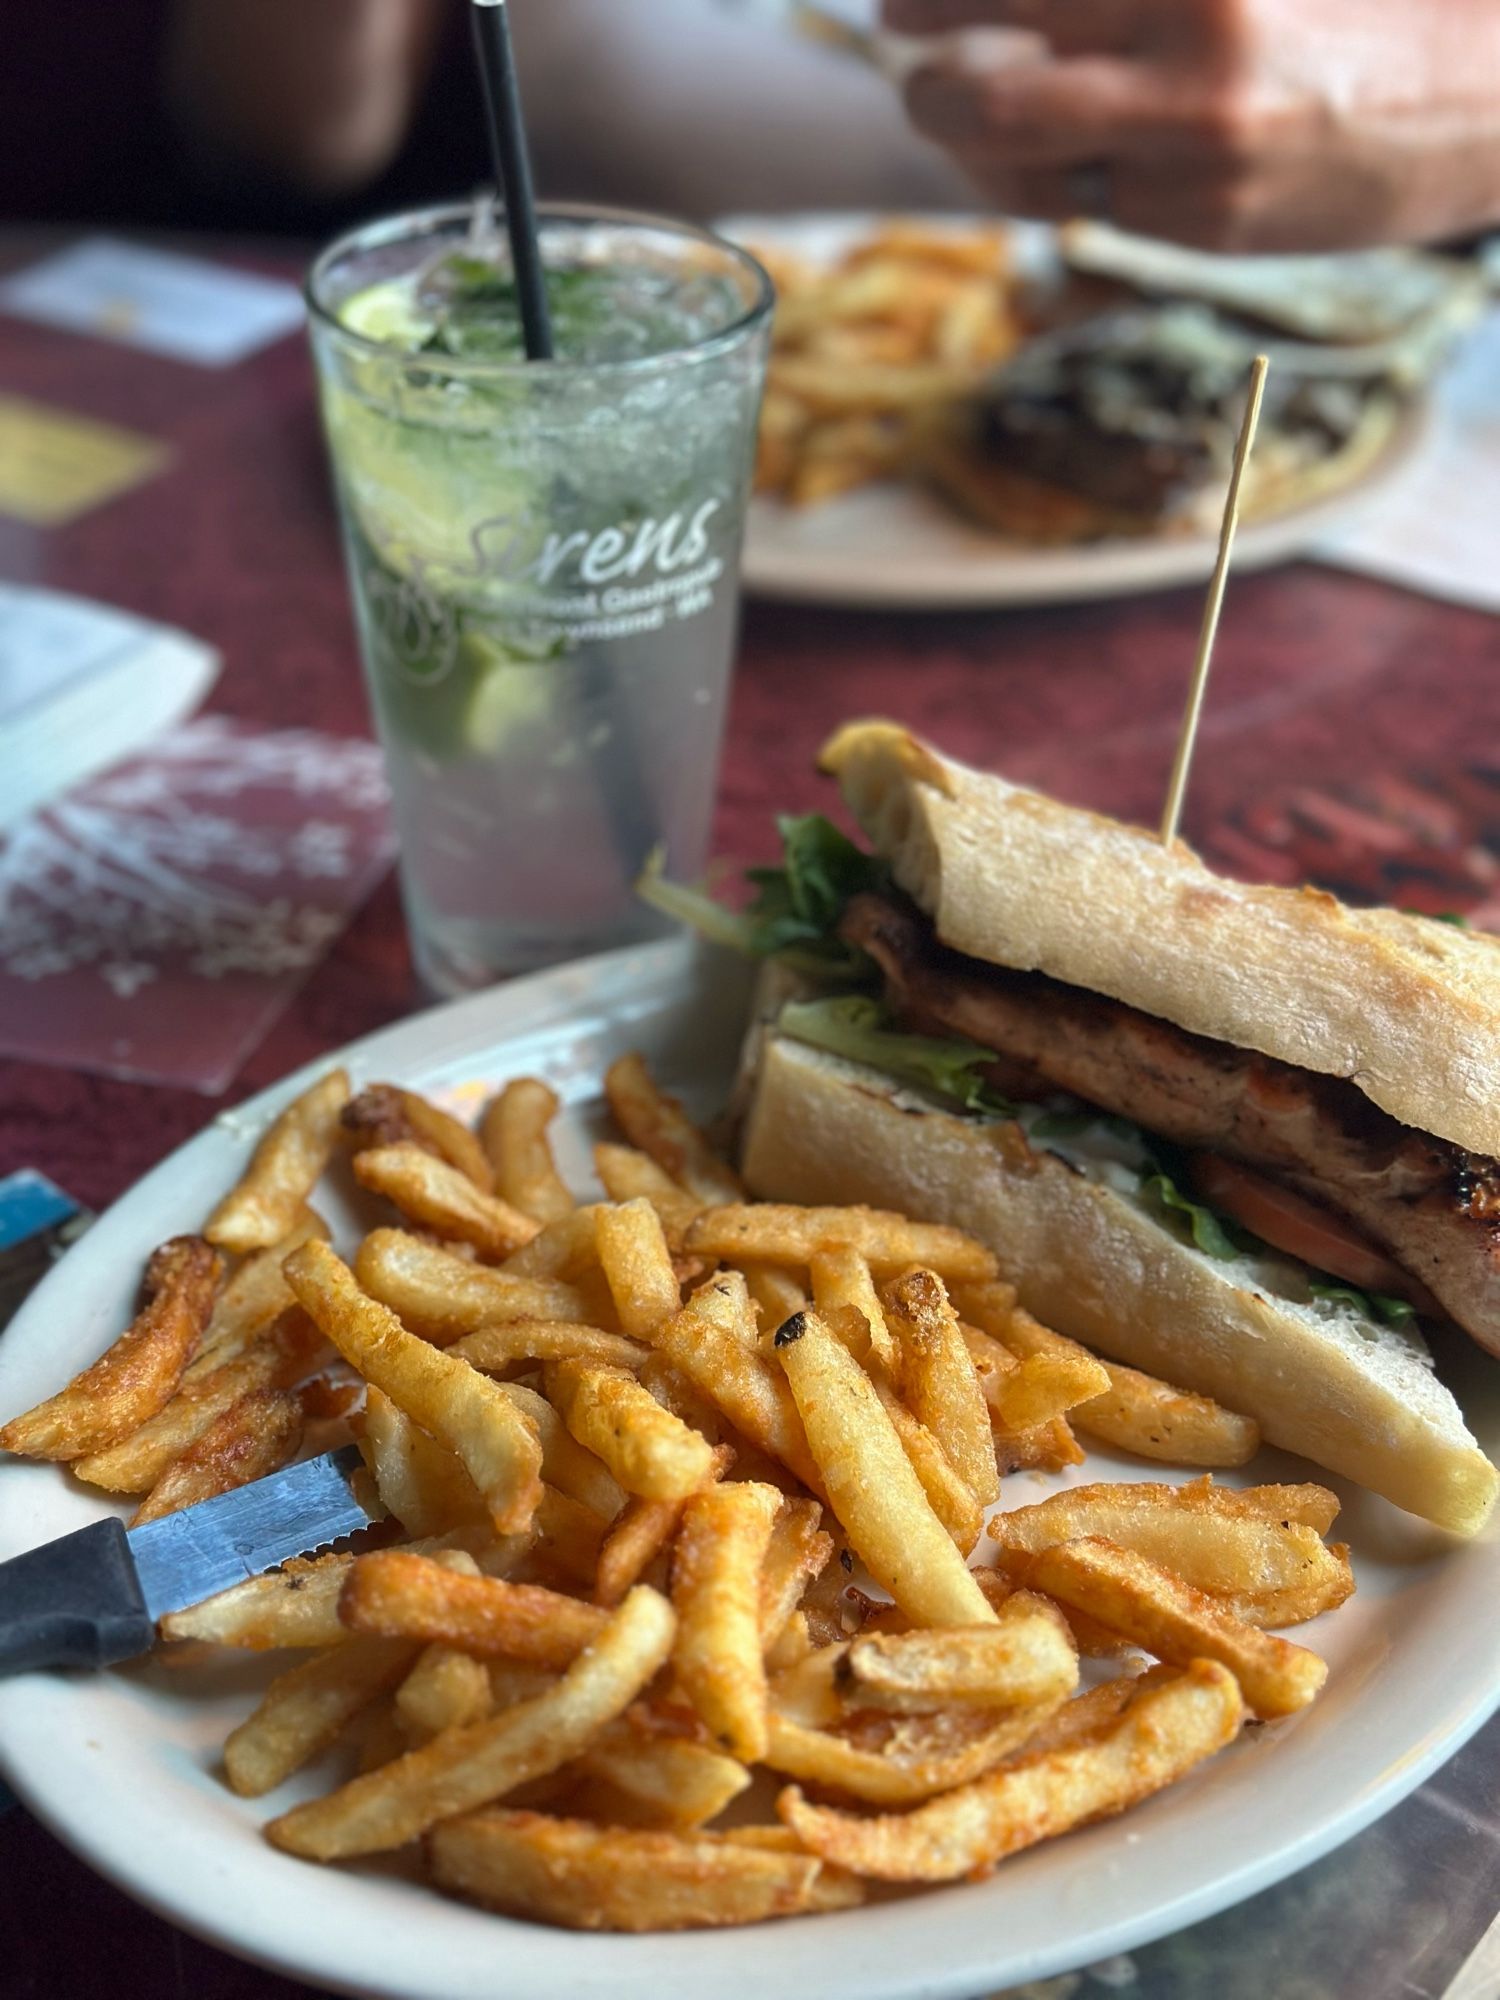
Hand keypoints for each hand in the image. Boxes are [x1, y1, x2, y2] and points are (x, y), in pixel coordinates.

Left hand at [883, 0, 1499, 250]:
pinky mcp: (1204, 225)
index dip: (933, 2)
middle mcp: (1188, 49)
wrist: (1490, 84)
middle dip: (929, 87)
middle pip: (982, 92)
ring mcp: (1193, 153)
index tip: (899, 7)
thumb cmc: (1358, 4)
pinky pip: (1089, 204)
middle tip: (916, 66)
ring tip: (984, 110)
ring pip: (1021, 168)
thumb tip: (1008, 11)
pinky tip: (1082, 150)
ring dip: (978, 145)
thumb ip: (1119, 0)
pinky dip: (1061, 179)